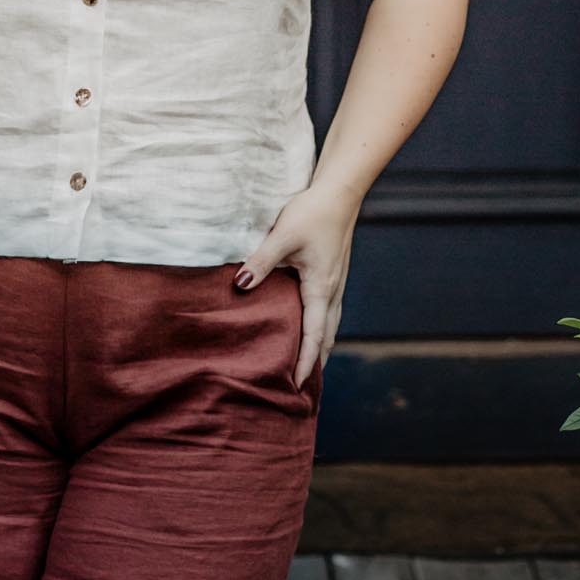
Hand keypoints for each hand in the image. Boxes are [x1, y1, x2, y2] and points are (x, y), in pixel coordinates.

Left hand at [235, 181, 356, 387]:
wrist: (340, 193)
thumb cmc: (312, 213)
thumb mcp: (283, 237)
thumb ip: (260, 262)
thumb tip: (239, 285)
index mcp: (321, 288)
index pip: (314, 335)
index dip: (305, 362)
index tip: (297, 386)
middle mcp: (332, 291)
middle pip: (326, 337)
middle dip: (315, 362)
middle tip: (302, 386)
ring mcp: (335, 283)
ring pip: (329, 324)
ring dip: (319, 346)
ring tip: (306, 365)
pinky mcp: (332, 274)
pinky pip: (328, 311)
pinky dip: (320, 328)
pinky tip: (308, 327)